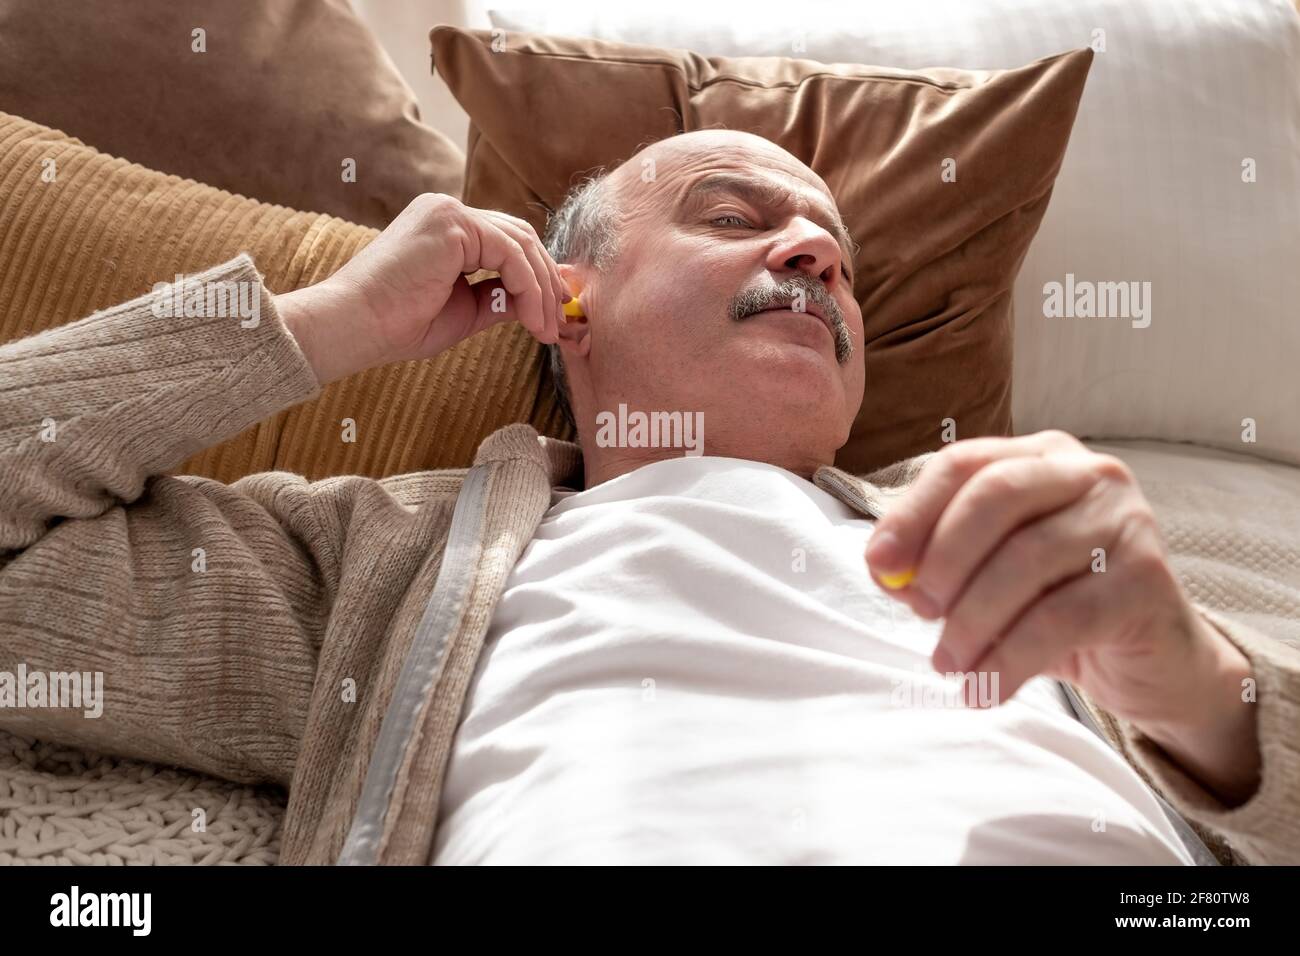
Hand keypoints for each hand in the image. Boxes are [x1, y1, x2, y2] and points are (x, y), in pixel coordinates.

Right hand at [276, 193, 567, 383]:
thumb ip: (496, 299)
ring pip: (520, 244)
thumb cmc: (396, 325)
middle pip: (520, 236)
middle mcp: (447, 211)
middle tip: (559, 322)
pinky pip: (510, 253)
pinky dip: (529, 287)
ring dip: (541, 290)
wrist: (354, 326)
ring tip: (547, 330)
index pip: (506, 242)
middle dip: (547, 281)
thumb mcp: (462, 312)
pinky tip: (532, 319)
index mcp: (444, 228)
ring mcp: (449, 212)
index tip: (551, 314)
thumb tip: (532, 302)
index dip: (536, 276)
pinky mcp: (452, 224)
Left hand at [865, 430, 1260, 803]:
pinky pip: (1060, 619)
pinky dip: (1008, 660)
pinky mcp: (1147, 581)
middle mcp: (1090, 474)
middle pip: (996, 496)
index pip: (963, 464)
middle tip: (919, 612)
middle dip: (944, 558)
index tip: (879, 563)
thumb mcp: (985, 578)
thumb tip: (883, 567)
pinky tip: (984, 689)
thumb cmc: (1053, 605)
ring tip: (948, 664)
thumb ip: (931, 563)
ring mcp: (1126, 522)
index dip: (913, 512)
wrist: (1148, 661)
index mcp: (1041, 456)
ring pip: (1025, 561)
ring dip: (971, 622)